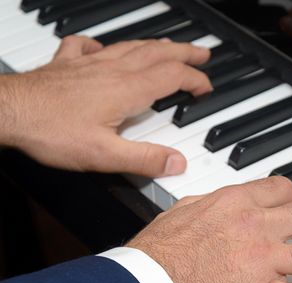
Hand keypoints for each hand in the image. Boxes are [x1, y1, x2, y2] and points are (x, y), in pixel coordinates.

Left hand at [0, 36, 211, 176]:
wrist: (7, 113)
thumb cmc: (51, 131)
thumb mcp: (104, 155)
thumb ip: (145, 159)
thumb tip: (177, 163)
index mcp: (125, 90)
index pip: (172, 77)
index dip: (194, 80)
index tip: (206, 88)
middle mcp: (111, 71)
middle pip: (157, 53)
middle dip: (184, 52)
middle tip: (202, 52)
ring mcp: (88, 64)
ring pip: (130, 46)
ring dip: (155, 45)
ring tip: (169, 47)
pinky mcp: (66, 64)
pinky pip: (87, 47)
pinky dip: (101, 45)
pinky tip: (102, 49)